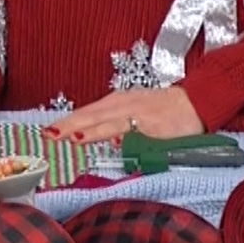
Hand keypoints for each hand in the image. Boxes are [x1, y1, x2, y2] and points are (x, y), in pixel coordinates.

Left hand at [44, 87, 203, 143]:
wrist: (197, 102)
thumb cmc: (168, 110)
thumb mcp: (138, 115)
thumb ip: (117, 127)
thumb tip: (100, 140)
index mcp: (118, 102)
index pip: (88, 112)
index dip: (68, 121)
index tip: (48, 131)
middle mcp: (122, 104)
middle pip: (89, 114)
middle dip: (67, 124)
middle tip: (46, 134)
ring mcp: (134, 112)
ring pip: (102, 120)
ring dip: (81, 127)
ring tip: (63, 135)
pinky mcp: (147, 122)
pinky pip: (122, 128)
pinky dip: (105, 132)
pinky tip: (93, 137)